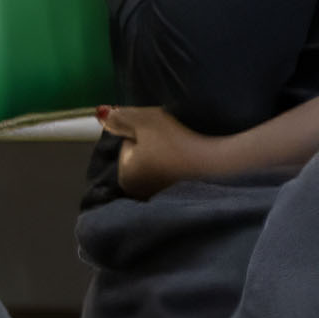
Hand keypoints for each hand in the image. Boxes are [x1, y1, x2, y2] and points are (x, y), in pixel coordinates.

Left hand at [100, 89, 318, 199]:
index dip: (144, 133)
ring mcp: (161, 201)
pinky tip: (195, 166)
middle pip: (143, 160)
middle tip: (176, 141)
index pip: (129, 145)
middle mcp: (139, 195)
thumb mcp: (144, 120)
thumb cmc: (177, 141)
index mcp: (125, 176)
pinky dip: (182, 173)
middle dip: (154, 149)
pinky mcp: (183, 203)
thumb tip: (98, 114)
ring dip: (169, 161)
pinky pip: (176, 182)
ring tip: (187, 151)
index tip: (162, 133)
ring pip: (160, 171)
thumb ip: (119, 117)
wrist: (220, 164)